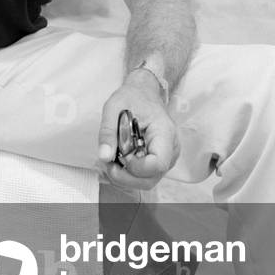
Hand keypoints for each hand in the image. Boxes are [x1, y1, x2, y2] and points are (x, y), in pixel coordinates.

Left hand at [97, 70, 179, 191]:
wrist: (144, 93)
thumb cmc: (132, 97)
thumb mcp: (114, 106)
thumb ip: (108, 131)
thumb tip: (104, 156)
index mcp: (165, 132)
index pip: (157, 163)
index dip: (135, 167)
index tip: (120, 155)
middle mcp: (171, 150)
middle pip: (151, 179)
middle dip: (125, 176)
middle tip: (108, 162)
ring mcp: (166, 158)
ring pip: (146, 181)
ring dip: (124, 176)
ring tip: (111, 159)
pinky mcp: (158, 162)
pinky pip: (144, 176)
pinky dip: (128, 173)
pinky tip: (118, 160)